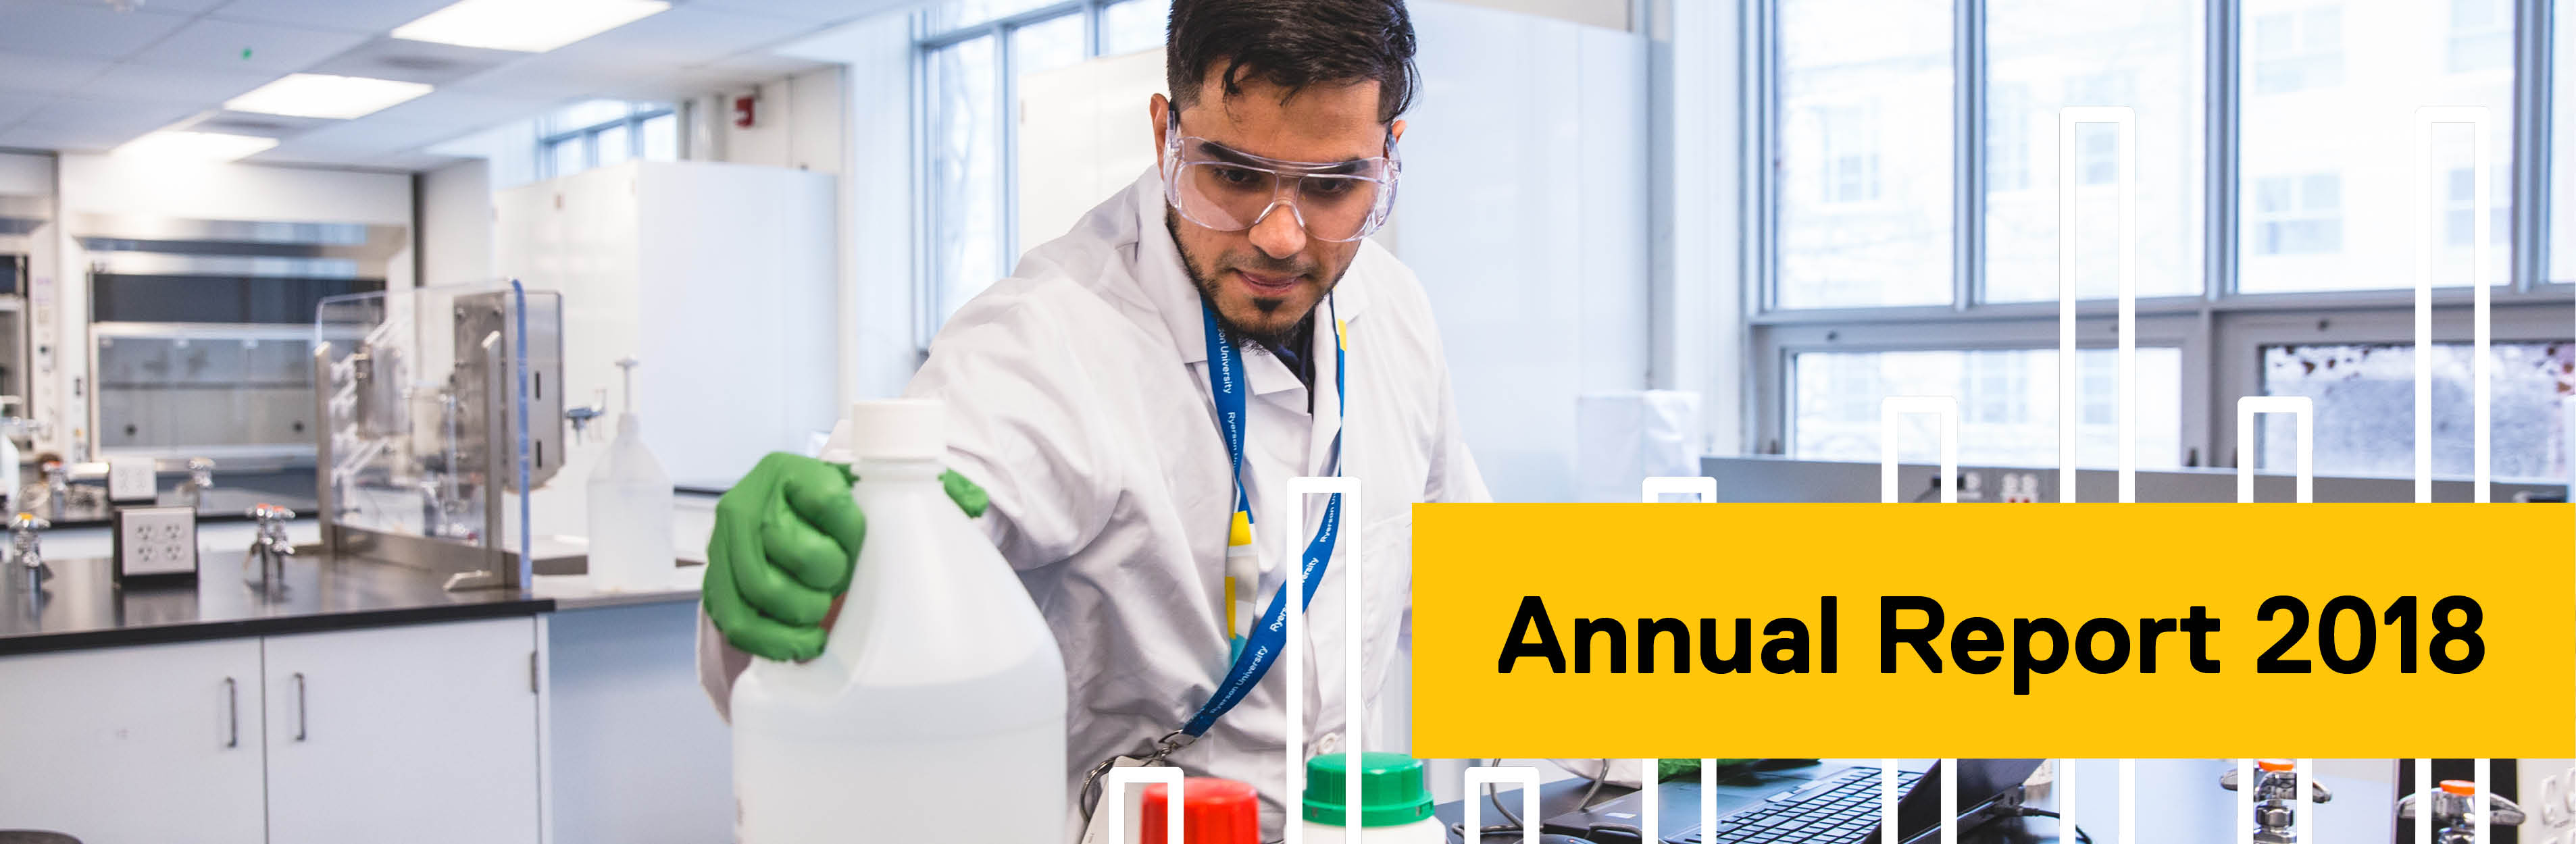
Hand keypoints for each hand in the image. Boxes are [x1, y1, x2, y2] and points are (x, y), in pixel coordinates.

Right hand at [703, 452, 986, 660]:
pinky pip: (736, 621)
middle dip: (828, 573)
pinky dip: (773, 640)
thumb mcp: (873, 494)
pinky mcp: (716, 584)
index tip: (866, 545)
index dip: (854, 531)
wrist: (785, 528)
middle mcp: (750, 502)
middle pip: (788, 544)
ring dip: (802, 610)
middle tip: (846, 582)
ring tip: (827, 615)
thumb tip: (972, 504)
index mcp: (791, 472)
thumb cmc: (836, 517)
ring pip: (760, 586)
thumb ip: (925, 492)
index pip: (828, 499)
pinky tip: (804, 644)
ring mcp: (725, 545)